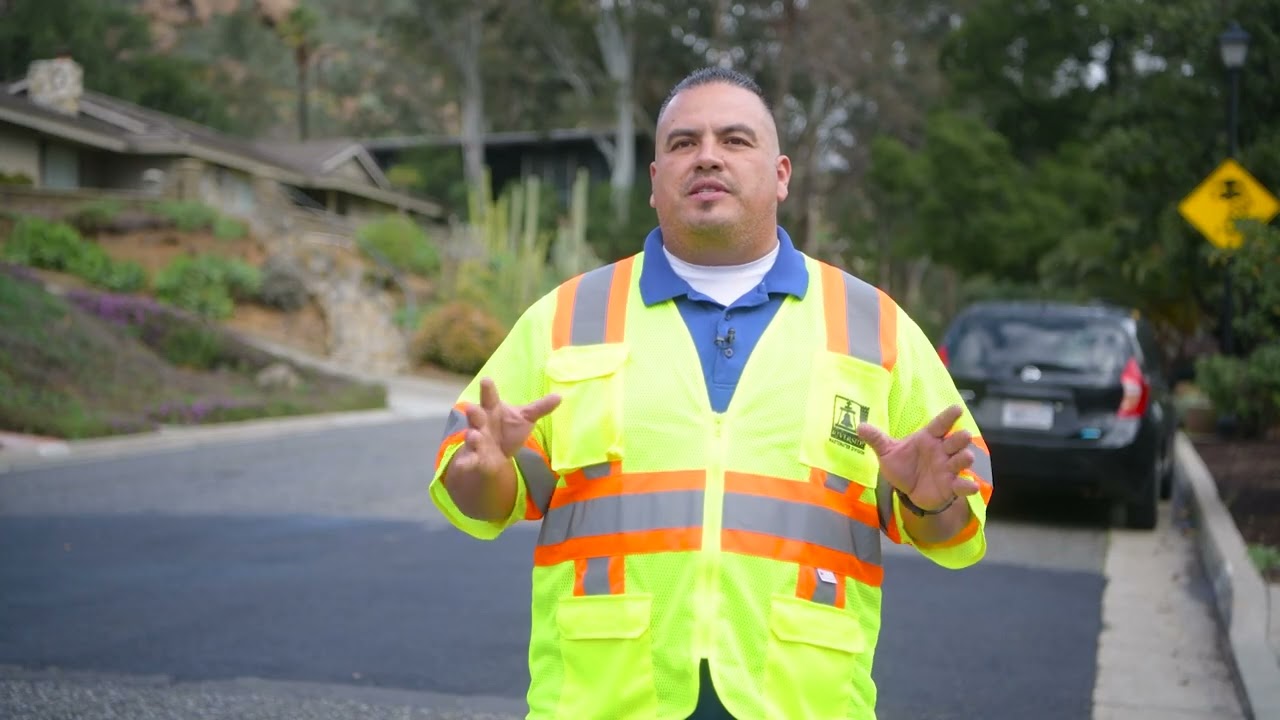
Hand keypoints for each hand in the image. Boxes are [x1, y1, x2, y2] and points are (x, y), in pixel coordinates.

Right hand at [450, 377, 560, 478]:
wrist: (494, 455)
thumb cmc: (508, 430)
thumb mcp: (524, 419)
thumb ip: (539, 408)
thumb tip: (560, 396)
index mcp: (492, 409)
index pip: (490, 397)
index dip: (488, 389)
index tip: (486, 380)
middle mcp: (481, 423)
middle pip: (476, 415)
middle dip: (474, 412)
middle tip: (472, 408)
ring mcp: (476, 440)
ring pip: (472, 437)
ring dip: (472, 437)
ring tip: (474, 436)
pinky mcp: (474, 457)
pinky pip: (468, 460)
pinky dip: (465, 463)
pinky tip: (464, 465)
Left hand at [856, 405, 979, 511]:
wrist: (908, 491)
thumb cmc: (903, 466)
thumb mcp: (888, 452)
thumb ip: (877, 439)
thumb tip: (859, 426)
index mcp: (928, 438)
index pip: (940, 424)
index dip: (948, 416)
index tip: (957, 408)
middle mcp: (942, 451)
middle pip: (956, 440)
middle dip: (961, 438)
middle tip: (963, 435)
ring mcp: (949, 468)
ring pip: (961, 460)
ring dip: (965, 458)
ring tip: (965, 458)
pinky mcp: (951, 486)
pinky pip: (962, 485)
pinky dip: (968, 486)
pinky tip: (971, 486)